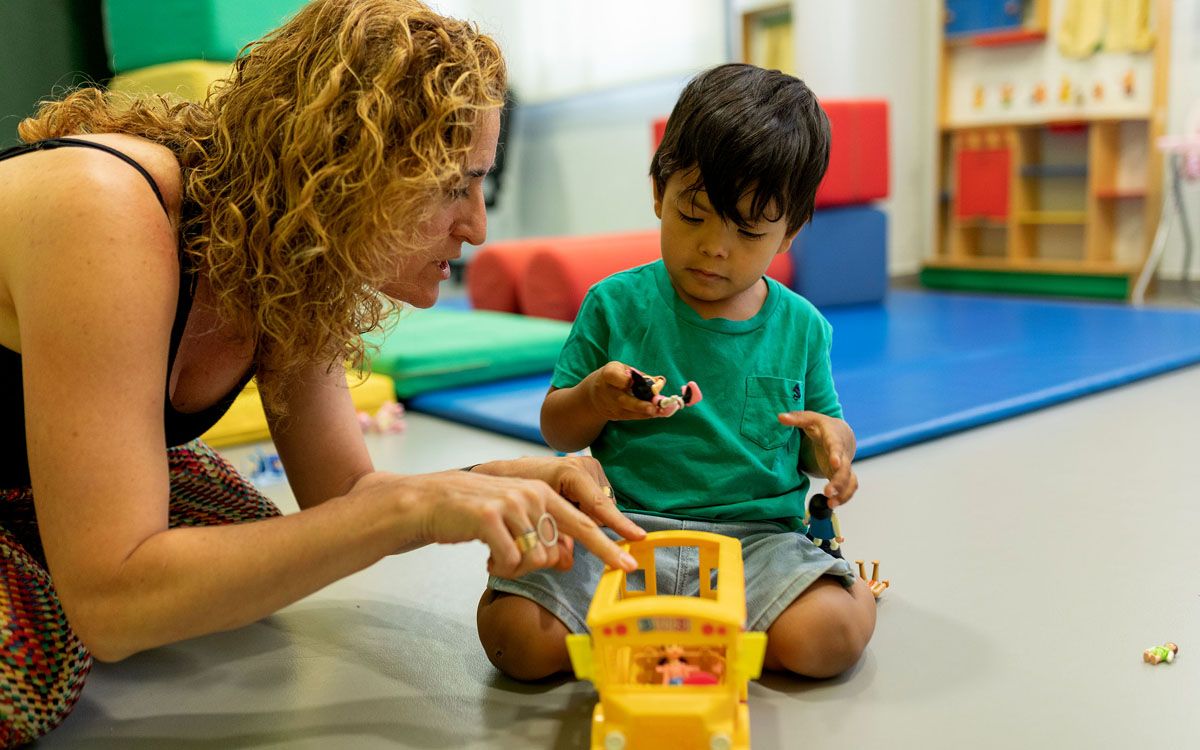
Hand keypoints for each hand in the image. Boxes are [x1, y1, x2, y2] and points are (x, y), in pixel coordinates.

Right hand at [352, 461, 641, 579]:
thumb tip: (569, 560)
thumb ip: (543, 535)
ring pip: (534, 559)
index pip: (584, 522)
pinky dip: (500, 567)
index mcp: (542, 492)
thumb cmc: (472, 513)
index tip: (630, 563)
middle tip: (535, 563)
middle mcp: (532, 494)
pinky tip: (486, 558)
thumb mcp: (513, 520)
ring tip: (495, 555)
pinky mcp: (490, 518)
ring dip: (515, 567)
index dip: (608, 545)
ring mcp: (512, 504)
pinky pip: (511, 562)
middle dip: (553, 564)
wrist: (427, 502)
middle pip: (559, 549)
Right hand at [583, 361, 664, 420]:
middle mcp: (608, 392)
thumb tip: (660, 382)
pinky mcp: (617, 417)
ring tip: (665, 411)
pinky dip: (648, 415)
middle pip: (623, 400)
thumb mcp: (622, 369)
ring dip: (649, 413)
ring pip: (631, 412)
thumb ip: (639, 375)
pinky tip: (661, 412)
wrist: (593, 396)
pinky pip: (634, 416)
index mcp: (608, 375)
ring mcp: (612, 407)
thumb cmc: (614, 377)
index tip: (633, 380)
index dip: (624, 379)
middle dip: (639, 405)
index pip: (612, 376)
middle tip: (653, 408)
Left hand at [777, 411, 858, 505]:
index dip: (836, 454)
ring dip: (843, 493)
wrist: (841, 433)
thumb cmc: (822, 426)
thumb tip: (780, 417)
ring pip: (850, 480)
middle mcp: (842, 453)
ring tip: (830, 505)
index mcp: (833, 437)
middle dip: (838, 481)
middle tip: (828, 492)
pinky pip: (849, 487)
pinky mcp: (843, 475)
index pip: (835, 445)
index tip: (834, 463)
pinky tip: (831, 505)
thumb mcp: (809, 419)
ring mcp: (844, 465)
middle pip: (845, 468)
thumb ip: (796, 418)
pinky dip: (843, 497)